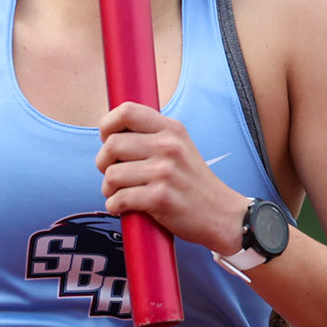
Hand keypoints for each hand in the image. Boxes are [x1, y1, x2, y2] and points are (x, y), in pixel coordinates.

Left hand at [94, 101, 244, 253]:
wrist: (222, 215)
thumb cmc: (193, 183)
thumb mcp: (180, 147)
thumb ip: (151, 136)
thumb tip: (111, 133)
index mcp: (171, 129)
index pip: (126, 111)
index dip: (108, 126)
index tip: (108, 140)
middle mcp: (168, 146)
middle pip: (112, 145)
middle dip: (104, 163)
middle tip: (113, 174)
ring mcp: (164, 172)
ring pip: (112, 175)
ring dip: (109, 189)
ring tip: (120, 193)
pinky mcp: (160, 198)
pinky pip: (119, 199)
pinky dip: (115, 206)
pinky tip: (125, 208)